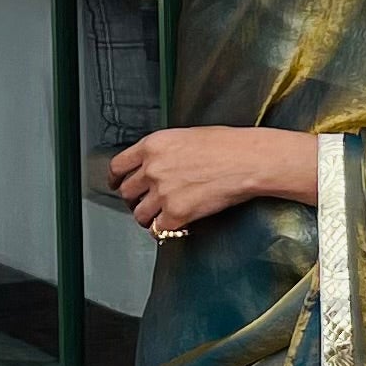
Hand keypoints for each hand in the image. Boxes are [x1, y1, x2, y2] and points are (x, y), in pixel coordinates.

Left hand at [107, 127, 317, 235]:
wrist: (248, 160)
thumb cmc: (227, 145)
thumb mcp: (186, 136)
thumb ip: (164, 151)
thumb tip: (156, 165)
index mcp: (153, 145)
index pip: (118, 165)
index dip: (117, 179)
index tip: (118, 184)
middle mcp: (153, 168)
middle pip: (126, 192)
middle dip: (135, 199)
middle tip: (145, 202)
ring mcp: (163, 192)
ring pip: (139, 213)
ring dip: (148, 217)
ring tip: (161, 215)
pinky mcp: (177, 213)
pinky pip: (158, 229)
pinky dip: (165, 229)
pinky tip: (175, 224)